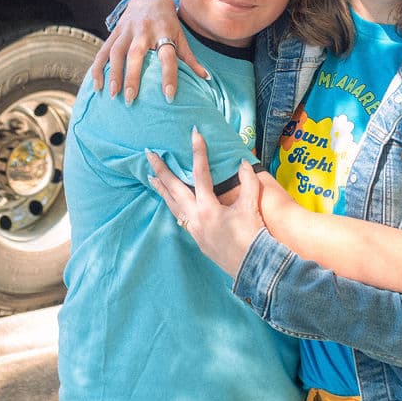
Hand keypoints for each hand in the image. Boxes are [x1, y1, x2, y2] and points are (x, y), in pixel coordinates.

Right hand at [92, 0, 208, 102]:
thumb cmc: (168, 24)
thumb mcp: (180, 36)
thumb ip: (189, 58)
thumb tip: (205, 78)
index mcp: (164, 33)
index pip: (168, 56)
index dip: (169, 76)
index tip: (169, 96)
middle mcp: (144, 30)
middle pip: (136, 54)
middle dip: (132, 77)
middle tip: (131, 100)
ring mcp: (127, 30)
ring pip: (116, 52)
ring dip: (113, 73)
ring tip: (112, 95)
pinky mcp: (115, 32)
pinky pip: (104, 50)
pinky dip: (98, 67)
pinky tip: (98, 85)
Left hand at [146, 128, 264, 277]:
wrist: (253, 267)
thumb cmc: (252, 236)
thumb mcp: (251, 206)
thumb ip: (248, 183)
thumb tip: (243, 163)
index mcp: (208, 208)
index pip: (200, 173)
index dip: (198, 152)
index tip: (194, 133)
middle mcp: (195, 218)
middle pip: (173, 189)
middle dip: (161, 170)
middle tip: (149, 154)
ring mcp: (194, 230)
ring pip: (172, 205)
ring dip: (161, 189)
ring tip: (150, 177)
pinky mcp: (197, 239)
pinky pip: (180, 218)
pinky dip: (172, 206)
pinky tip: (171, 202)